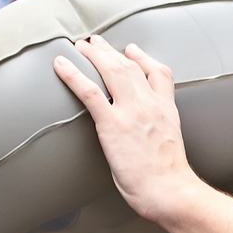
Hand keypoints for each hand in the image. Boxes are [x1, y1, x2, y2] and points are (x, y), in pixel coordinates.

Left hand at [53, 35, 207, 224]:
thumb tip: (147, 137)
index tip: (132, 50)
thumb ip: (159, 131)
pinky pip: (89, 92)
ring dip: (92, 55)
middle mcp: (150, 103)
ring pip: (110, 70)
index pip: (159, 72)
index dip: (143, 57)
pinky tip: (61, 64)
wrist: (170, 190)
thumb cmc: (169, 179)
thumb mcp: (171, 145)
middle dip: (109, 51)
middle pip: (129, 65)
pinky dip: (73, 74)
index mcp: (166, 109)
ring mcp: (131, 111)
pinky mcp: (112, 124)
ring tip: (79, 46)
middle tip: (94, 43)